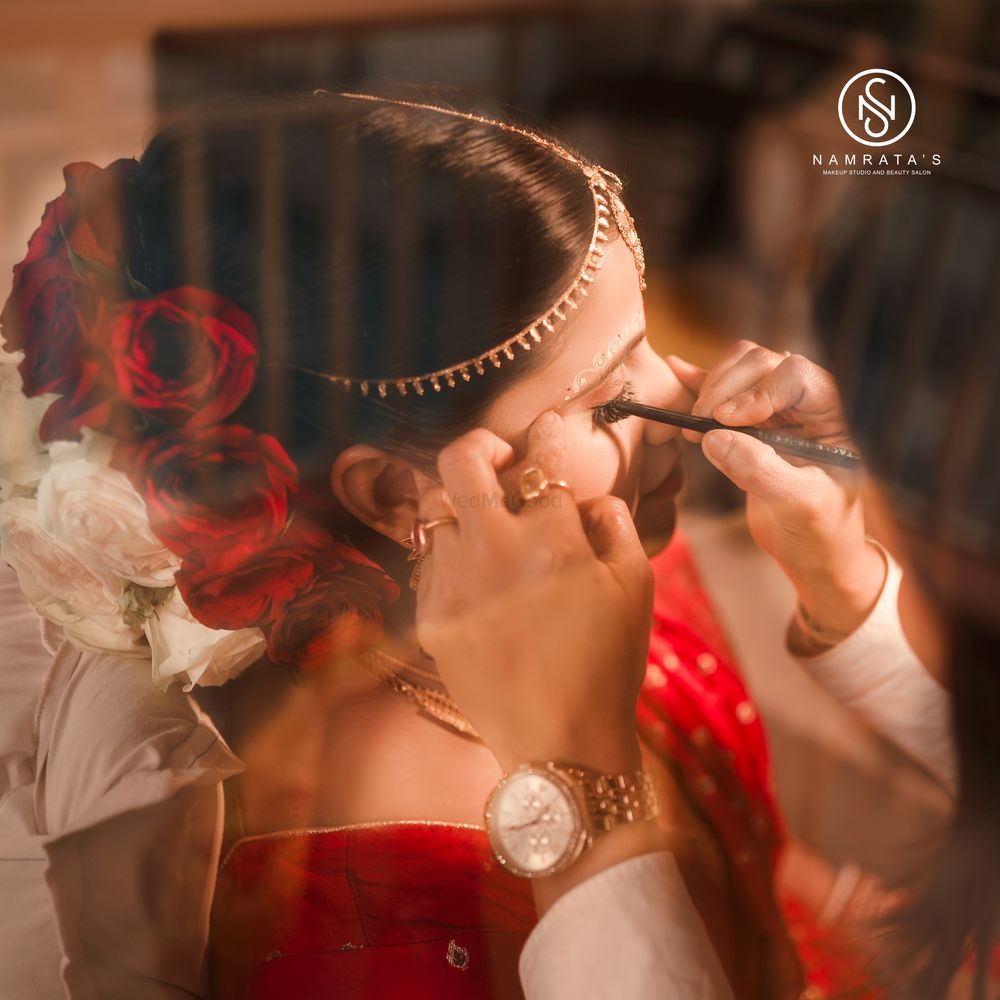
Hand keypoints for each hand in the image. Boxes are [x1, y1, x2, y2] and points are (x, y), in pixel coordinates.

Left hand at [413, 410, 653, 774]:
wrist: (560, 744)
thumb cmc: (608, 664)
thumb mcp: (636, 586)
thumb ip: (614, 522)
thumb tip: (587, 496)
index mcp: (553, 539)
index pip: (542, 458)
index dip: (546, 434)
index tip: (545, 430)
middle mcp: (494, 552)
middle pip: (461, 462)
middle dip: (480, 444)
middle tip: (498, 457)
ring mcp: (454, 584)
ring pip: (434, 509)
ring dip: (462, 505)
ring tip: (486, 524)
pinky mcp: (430, 616)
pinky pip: (428, 561)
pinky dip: (452, 555)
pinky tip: (477, 576)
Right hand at [667, 342, 884, 637]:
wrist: (813, 552)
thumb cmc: (820, 531)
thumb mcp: (799, 505)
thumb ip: (759, 470)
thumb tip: (714, 438)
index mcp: (832, 414)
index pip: (795, 376)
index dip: (757, 391)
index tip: (726, 422)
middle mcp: (805, 404)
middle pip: (762, 363)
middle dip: (726, 388)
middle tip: (701, 425)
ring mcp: (777, 410)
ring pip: (741, 369)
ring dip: (711, 388)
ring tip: (694, 425)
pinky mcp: (750, 422)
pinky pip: (724, 390)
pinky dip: (699, 383)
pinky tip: (678, 373)